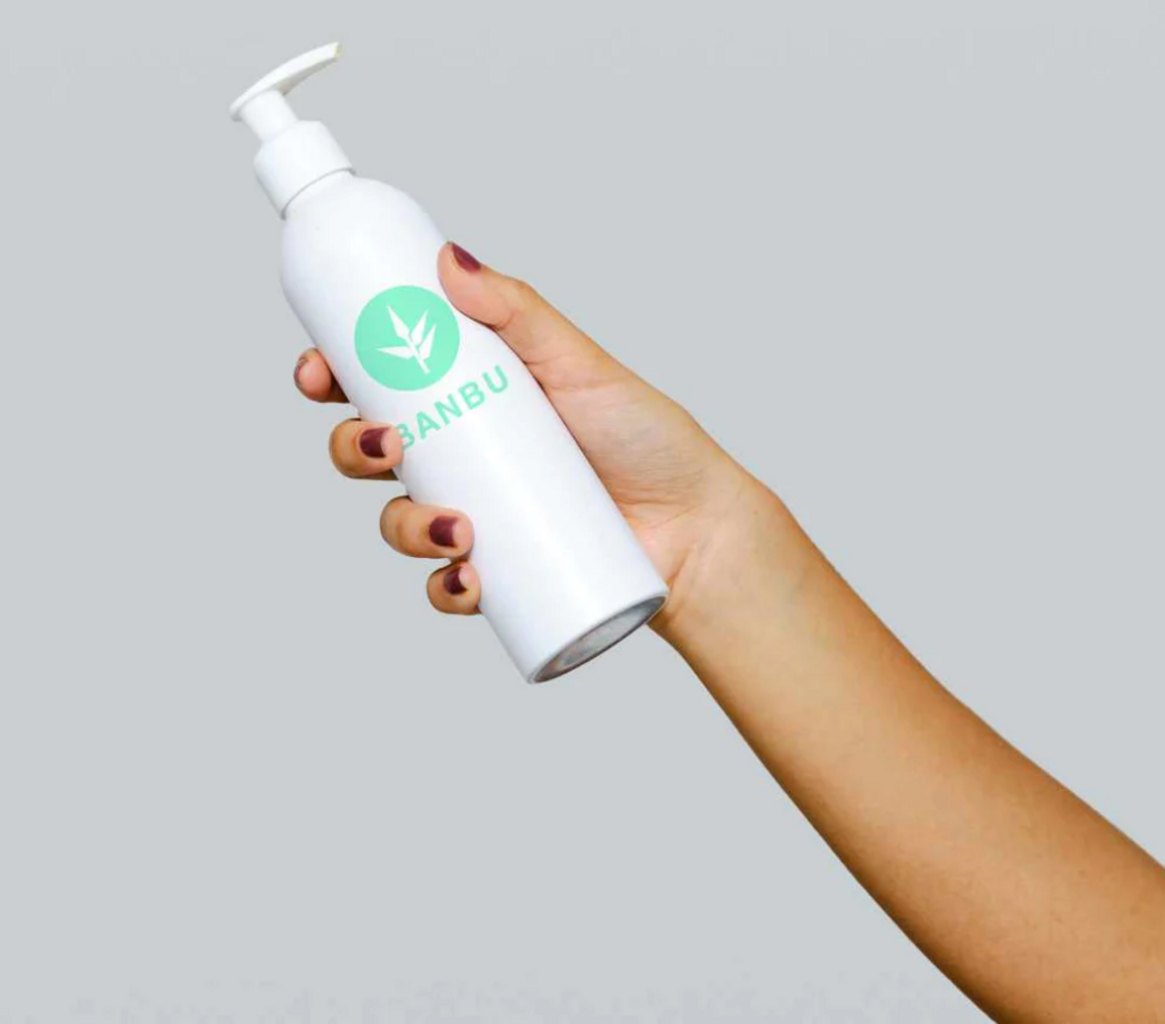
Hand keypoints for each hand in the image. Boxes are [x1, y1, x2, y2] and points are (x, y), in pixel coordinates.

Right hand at [293, 242, 784, 644]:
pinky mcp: (497, 571)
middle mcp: (462, 457)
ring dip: (403, 527)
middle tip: (387, 446)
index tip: (318, 370)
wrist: (696, 524)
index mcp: (468, 400)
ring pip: (398, 522)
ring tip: (456, 527)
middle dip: (355, 450)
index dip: (334, 377)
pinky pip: (445, 585)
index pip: (381, 384)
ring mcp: (475, 515)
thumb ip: (518, 310)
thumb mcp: (577, 362)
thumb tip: (448, 258)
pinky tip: (467, 579)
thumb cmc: (644, 437)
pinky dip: (445, 588)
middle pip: (370, 452)